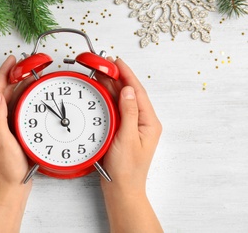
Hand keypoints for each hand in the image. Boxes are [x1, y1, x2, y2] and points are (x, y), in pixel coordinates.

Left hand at [0, 55, 31, 232]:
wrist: (11, 188)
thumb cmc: (6, 169)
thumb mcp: (2, 142)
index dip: (4, 73)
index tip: (12, 60)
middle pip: (3, 92)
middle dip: (13, 75)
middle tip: (25, 64)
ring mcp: (3, 126)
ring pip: (11, 99)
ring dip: (19, 85)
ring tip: (30, 74)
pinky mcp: (12, 130)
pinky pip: (17, 108)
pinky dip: (24, 98)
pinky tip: (31, 94)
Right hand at [97, 57, 162, 231]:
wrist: (121, 189)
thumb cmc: (126, 169)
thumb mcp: (127, 138)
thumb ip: (128, 112)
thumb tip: (128, 90)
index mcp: (149, 122)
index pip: (138, 92)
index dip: (127, 74)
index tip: (117, 62)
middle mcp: (142, 122)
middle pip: (131, 93)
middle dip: (119, 77)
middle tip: (106, 65)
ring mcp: (132, 126)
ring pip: (122, 100)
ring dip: (113, 86)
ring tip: (102, 74)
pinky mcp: (123, 131)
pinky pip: (116, 109)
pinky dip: (109, 99)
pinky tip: (102, 93)